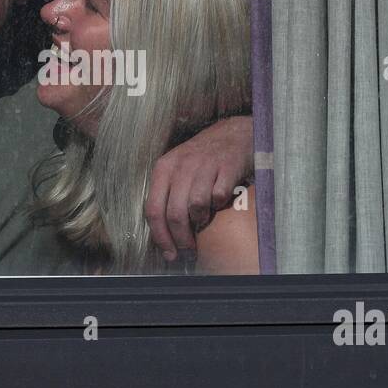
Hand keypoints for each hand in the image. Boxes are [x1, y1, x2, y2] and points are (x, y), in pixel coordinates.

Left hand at [144, 115, 252, 260]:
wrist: (234, 133)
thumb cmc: (203, 159)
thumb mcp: (178, 171)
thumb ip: (168, 197)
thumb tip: (164, 237)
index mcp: (163, 168)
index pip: (153, 209)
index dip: (160, 237)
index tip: (169, 254)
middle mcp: (181, 166)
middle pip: (174, 213)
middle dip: (182, 238)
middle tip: (189, 250)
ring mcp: (205, 164)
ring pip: (196, 206)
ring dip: (201, 220)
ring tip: (205, 220)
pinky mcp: (227, 166)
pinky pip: (219, 196)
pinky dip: (220, 204)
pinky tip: (222, 202)